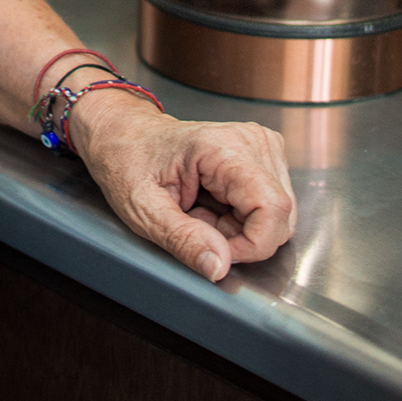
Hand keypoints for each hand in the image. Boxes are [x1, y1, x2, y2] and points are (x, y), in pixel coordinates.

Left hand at [68, 88, 296, 282]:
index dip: (251, 244)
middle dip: (240, 237)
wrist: (123, 134)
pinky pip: (268, 207)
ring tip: (199, 211)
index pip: (273, 209)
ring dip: (239, 228)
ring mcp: (261, 147)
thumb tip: (219, 267)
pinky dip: (240, 218)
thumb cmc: (127, 161)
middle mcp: (252, 141)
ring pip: (277, 216)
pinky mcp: (262, 157)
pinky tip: (211, 204)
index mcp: (223, 146)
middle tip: (195, 222)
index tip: (213, 247)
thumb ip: (182, 239)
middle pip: (278, 216)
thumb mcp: (141, 208)